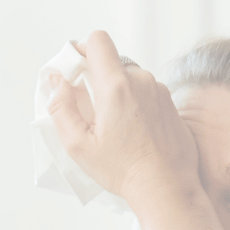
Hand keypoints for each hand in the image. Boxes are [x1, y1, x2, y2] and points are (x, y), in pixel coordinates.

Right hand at [47, 30, 199, 211]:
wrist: (167, 189)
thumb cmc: (124, 171)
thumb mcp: (79, 144)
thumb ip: (61, 106)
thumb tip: (56, 81)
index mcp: (117, 86)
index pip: (98, 40)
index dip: (83, 50)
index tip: (78, 71)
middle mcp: (142, 82)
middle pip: (114, 63)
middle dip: (100, 79)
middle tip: (94, 110)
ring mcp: (161, 93)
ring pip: (133, 80)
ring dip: (121, 94)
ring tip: (117, 127)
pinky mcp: (172, 107)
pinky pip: (149, 95)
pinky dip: (139, 107)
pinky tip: (136, 133)